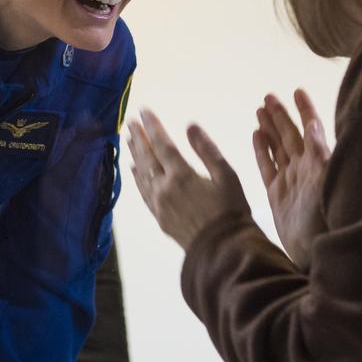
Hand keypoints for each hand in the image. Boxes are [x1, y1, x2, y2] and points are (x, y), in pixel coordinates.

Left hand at [127, 108, 251, 249]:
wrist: (224, 249)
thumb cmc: (231, 210)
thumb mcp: (227, 176)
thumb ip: (206, 150)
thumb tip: (190, 126)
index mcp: (181, 175)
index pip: (162, 144)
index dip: (152, 126)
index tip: (144, 111)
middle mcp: (164, 188)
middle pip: (147, 158)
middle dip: (139, 138)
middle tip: (131, 122)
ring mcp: (159, 204)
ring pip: (142, 175)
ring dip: (135, 155)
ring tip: (129, 140)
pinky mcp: (159, 218)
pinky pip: (143, 193)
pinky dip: (137, 178)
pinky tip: (134, 170)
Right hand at [253, 89, 331, 270]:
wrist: (317, 254)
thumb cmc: (329, 222)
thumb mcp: (326, 184)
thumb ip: (320, 154)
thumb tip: (313, 124)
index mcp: (318, 163)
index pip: (311, 129)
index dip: (305, 110)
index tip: (297, 91)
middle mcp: (304, 169)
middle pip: (290, 135)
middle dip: (281, 115)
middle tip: (268, 97)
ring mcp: (290, 181)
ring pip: (277, 148)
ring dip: (269, 129)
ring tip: (260, 109)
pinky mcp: (277, 195)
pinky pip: (267, 167)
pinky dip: (261, 150)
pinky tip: (256, 135)